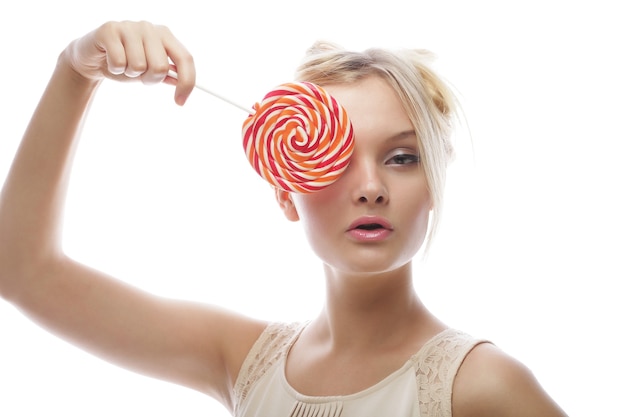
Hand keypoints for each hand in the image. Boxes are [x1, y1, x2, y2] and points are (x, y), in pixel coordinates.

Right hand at [62, 20, 194, 104]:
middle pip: (161, 67)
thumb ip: (168, 75)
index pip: (185, 59)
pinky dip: (115, 69)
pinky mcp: (109, 29)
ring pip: (139, 66)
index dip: (187, 82)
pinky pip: (119, 62)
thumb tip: (184, 85)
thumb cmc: (126, 63)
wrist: (93, 58)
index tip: (180, 102)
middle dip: (149, 79)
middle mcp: (149, 27)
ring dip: (130, 74)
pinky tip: (110, 61)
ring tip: (123, 65)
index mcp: (165, 35)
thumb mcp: (150, 71)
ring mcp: (130, 26)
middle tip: (138, 75)